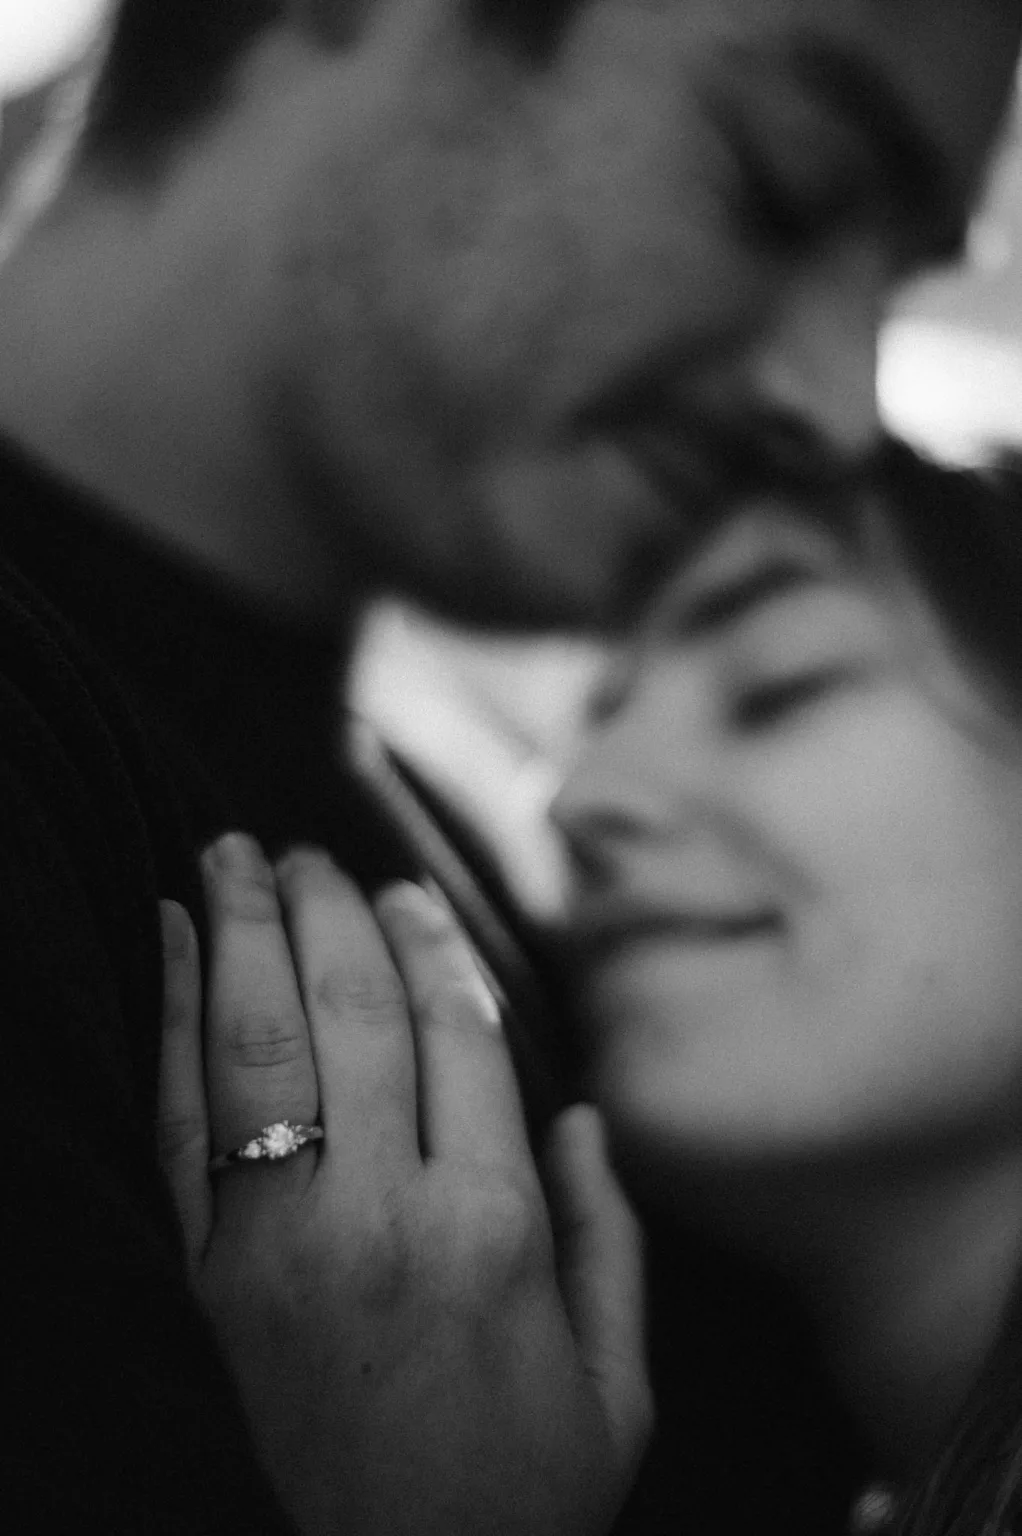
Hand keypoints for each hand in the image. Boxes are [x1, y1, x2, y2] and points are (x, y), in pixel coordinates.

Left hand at [157, 833, 650, 1535]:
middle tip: (306, 850)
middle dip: (327, 911)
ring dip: (240, 933)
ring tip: (229, 856)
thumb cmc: (520, 1500)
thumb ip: (609, 1241)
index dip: (431, 946)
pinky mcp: (207, 1279)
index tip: (407, 891)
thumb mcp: (617, 1386)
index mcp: (494, 1228)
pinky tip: (165, 945)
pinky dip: (166, 1023)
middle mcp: (383, 1214)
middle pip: (350, 1014)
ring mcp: (278, 1244)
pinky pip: (177, 1125)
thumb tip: (582, 1121)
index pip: (458, 1034)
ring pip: (257, 1046)